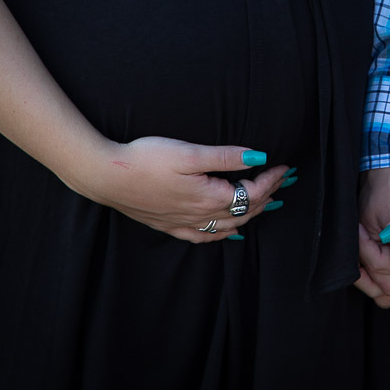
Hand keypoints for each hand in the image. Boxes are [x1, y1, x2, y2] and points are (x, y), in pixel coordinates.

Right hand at [63, 137, 291, 242]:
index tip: (284, 167)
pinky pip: (205, 236)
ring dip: (251, 214)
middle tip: (283, 182)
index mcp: (209, 197)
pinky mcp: (170, 226)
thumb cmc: (145, 159)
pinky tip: (230, 231)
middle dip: (267, 196)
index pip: (251, 192)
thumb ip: (225, 156)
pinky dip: (224, 233)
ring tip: (268, 203)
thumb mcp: (189, 152)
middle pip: (244, 210)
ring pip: (229, 225)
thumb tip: (258, 155)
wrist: (105, 176)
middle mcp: (201, 215)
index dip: (271, 179)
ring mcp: (185, 223)